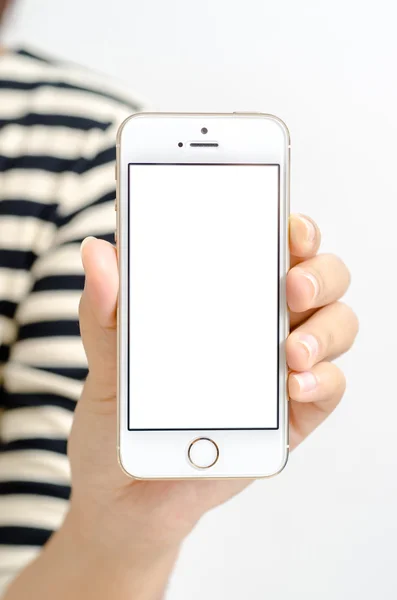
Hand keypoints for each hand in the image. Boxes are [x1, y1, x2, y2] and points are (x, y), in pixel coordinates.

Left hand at [69, 214, 357, 566]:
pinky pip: (328, 388)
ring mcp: (280, 371)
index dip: (292, 229)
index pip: (270, 249)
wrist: (126, 493)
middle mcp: (262, 326)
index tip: (288, 224)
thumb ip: (105, 310)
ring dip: (325, 330)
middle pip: (319, 280)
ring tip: (291, 349)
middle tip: (292, 285)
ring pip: (335, 327)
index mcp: (224, 299)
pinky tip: (294, 385)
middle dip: (319, 273)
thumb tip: (96, 253)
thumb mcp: (106, 361)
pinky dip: (322, 380)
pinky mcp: (290, 418)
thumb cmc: (120, 419)